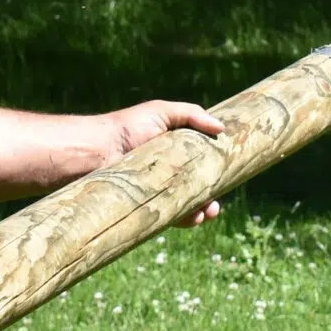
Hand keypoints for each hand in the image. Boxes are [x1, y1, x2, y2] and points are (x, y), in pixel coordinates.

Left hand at [99, 98, 227, 224]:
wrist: (99, 150)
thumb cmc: (129, 126)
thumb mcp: (162, 111)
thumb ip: (192, 115)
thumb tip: (222, 129)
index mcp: (176, 150)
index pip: (203, 162)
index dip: (218, 169)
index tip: (231, 173)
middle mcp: (169, 172)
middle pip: (198, 186)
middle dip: (212, 196)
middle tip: (217, 203)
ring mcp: (159, 190)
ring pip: (187, 204)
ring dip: (202, 210)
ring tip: (209, 212)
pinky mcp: (148, 206)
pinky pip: (171, 216)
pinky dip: (185, 218)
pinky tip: (194, 217)